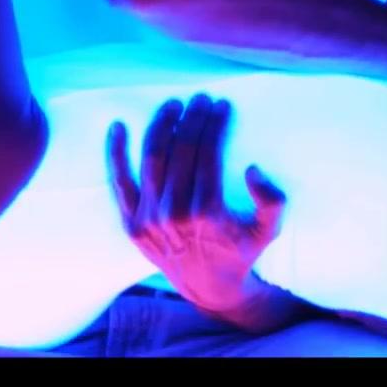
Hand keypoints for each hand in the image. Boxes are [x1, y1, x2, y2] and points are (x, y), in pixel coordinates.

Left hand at [106, 93, 285, 313]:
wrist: (209, 287)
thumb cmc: (240, 251)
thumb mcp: (269, 231)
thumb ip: (271, 201)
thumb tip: (253, 169)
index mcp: (208, 212)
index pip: (208, 154)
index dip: (215, 124)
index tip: (221, 104)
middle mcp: (175, 215)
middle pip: (180, 151)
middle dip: (192, 119)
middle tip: (200, 98)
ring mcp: (149, 219)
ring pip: (151, 159)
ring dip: (161, 125)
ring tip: (172, 104)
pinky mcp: (131, 223)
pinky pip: (119, 183)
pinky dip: (115, 153)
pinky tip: (117, 126)